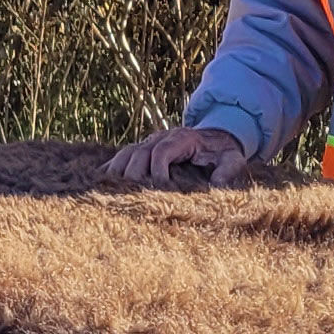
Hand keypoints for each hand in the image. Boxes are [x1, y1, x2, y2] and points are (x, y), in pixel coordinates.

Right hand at [105, 125, 250, 189]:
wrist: (215, 139)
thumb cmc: (223, 153)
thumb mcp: (233, 159)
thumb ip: (228, 170)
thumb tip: (216, 184)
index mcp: (182, 138)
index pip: (162, 151)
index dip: (157, 169)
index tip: (159, 189)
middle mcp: (161, 137)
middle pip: (139, 152)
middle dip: (134, 174)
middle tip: (132, 196)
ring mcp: (149, 143)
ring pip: (126, 153)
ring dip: (117, 171)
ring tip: (111, 191)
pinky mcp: (142, 151)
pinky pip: (121, 157)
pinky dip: (110, 168)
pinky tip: (99, 182)